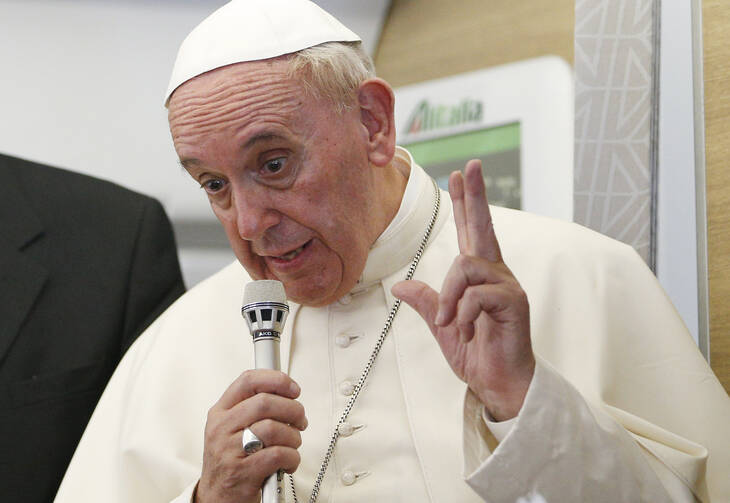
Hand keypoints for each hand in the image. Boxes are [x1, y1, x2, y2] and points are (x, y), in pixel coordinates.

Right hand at [195, 369, 307, 502]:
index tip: (294, 389)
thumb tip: (287, 393)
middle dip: (293, 410)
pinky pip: (278, 454)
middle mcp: (221, 428)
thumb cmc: (231, 461)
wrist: (216, 498)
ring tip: (293, 445)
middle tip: (300, 420)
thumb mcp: (232, 429)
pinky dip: (292, 457)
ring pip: (274, 428)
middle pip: (265, 402)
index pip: (248, 380)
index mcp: (220, 412)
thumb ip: (254, 408)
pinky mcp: (241, 472)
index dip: (277, 380)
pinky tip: (289, 462)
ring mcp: (229, 450)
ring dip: (294, 437)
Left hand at [392, 160, 534, 420]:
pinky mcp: (514, 302)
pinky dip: (463, 313)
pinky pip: (476, 294)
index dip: (465, 204)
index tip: (458, 175)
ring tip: (452, 322)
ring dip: (451, 296)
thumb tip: (400, 285)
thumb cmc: (477, 355)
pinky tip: (468, 331)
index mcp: (480, 277)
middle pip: (484, 227)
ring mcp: (507, 286)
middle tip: (470, 165)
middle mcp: (496, 274)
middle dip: (474, 195)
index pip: (471, 233)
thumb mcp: (444, 327)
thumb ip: (428, 303)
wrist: (499, 384)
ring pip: (467, 266)